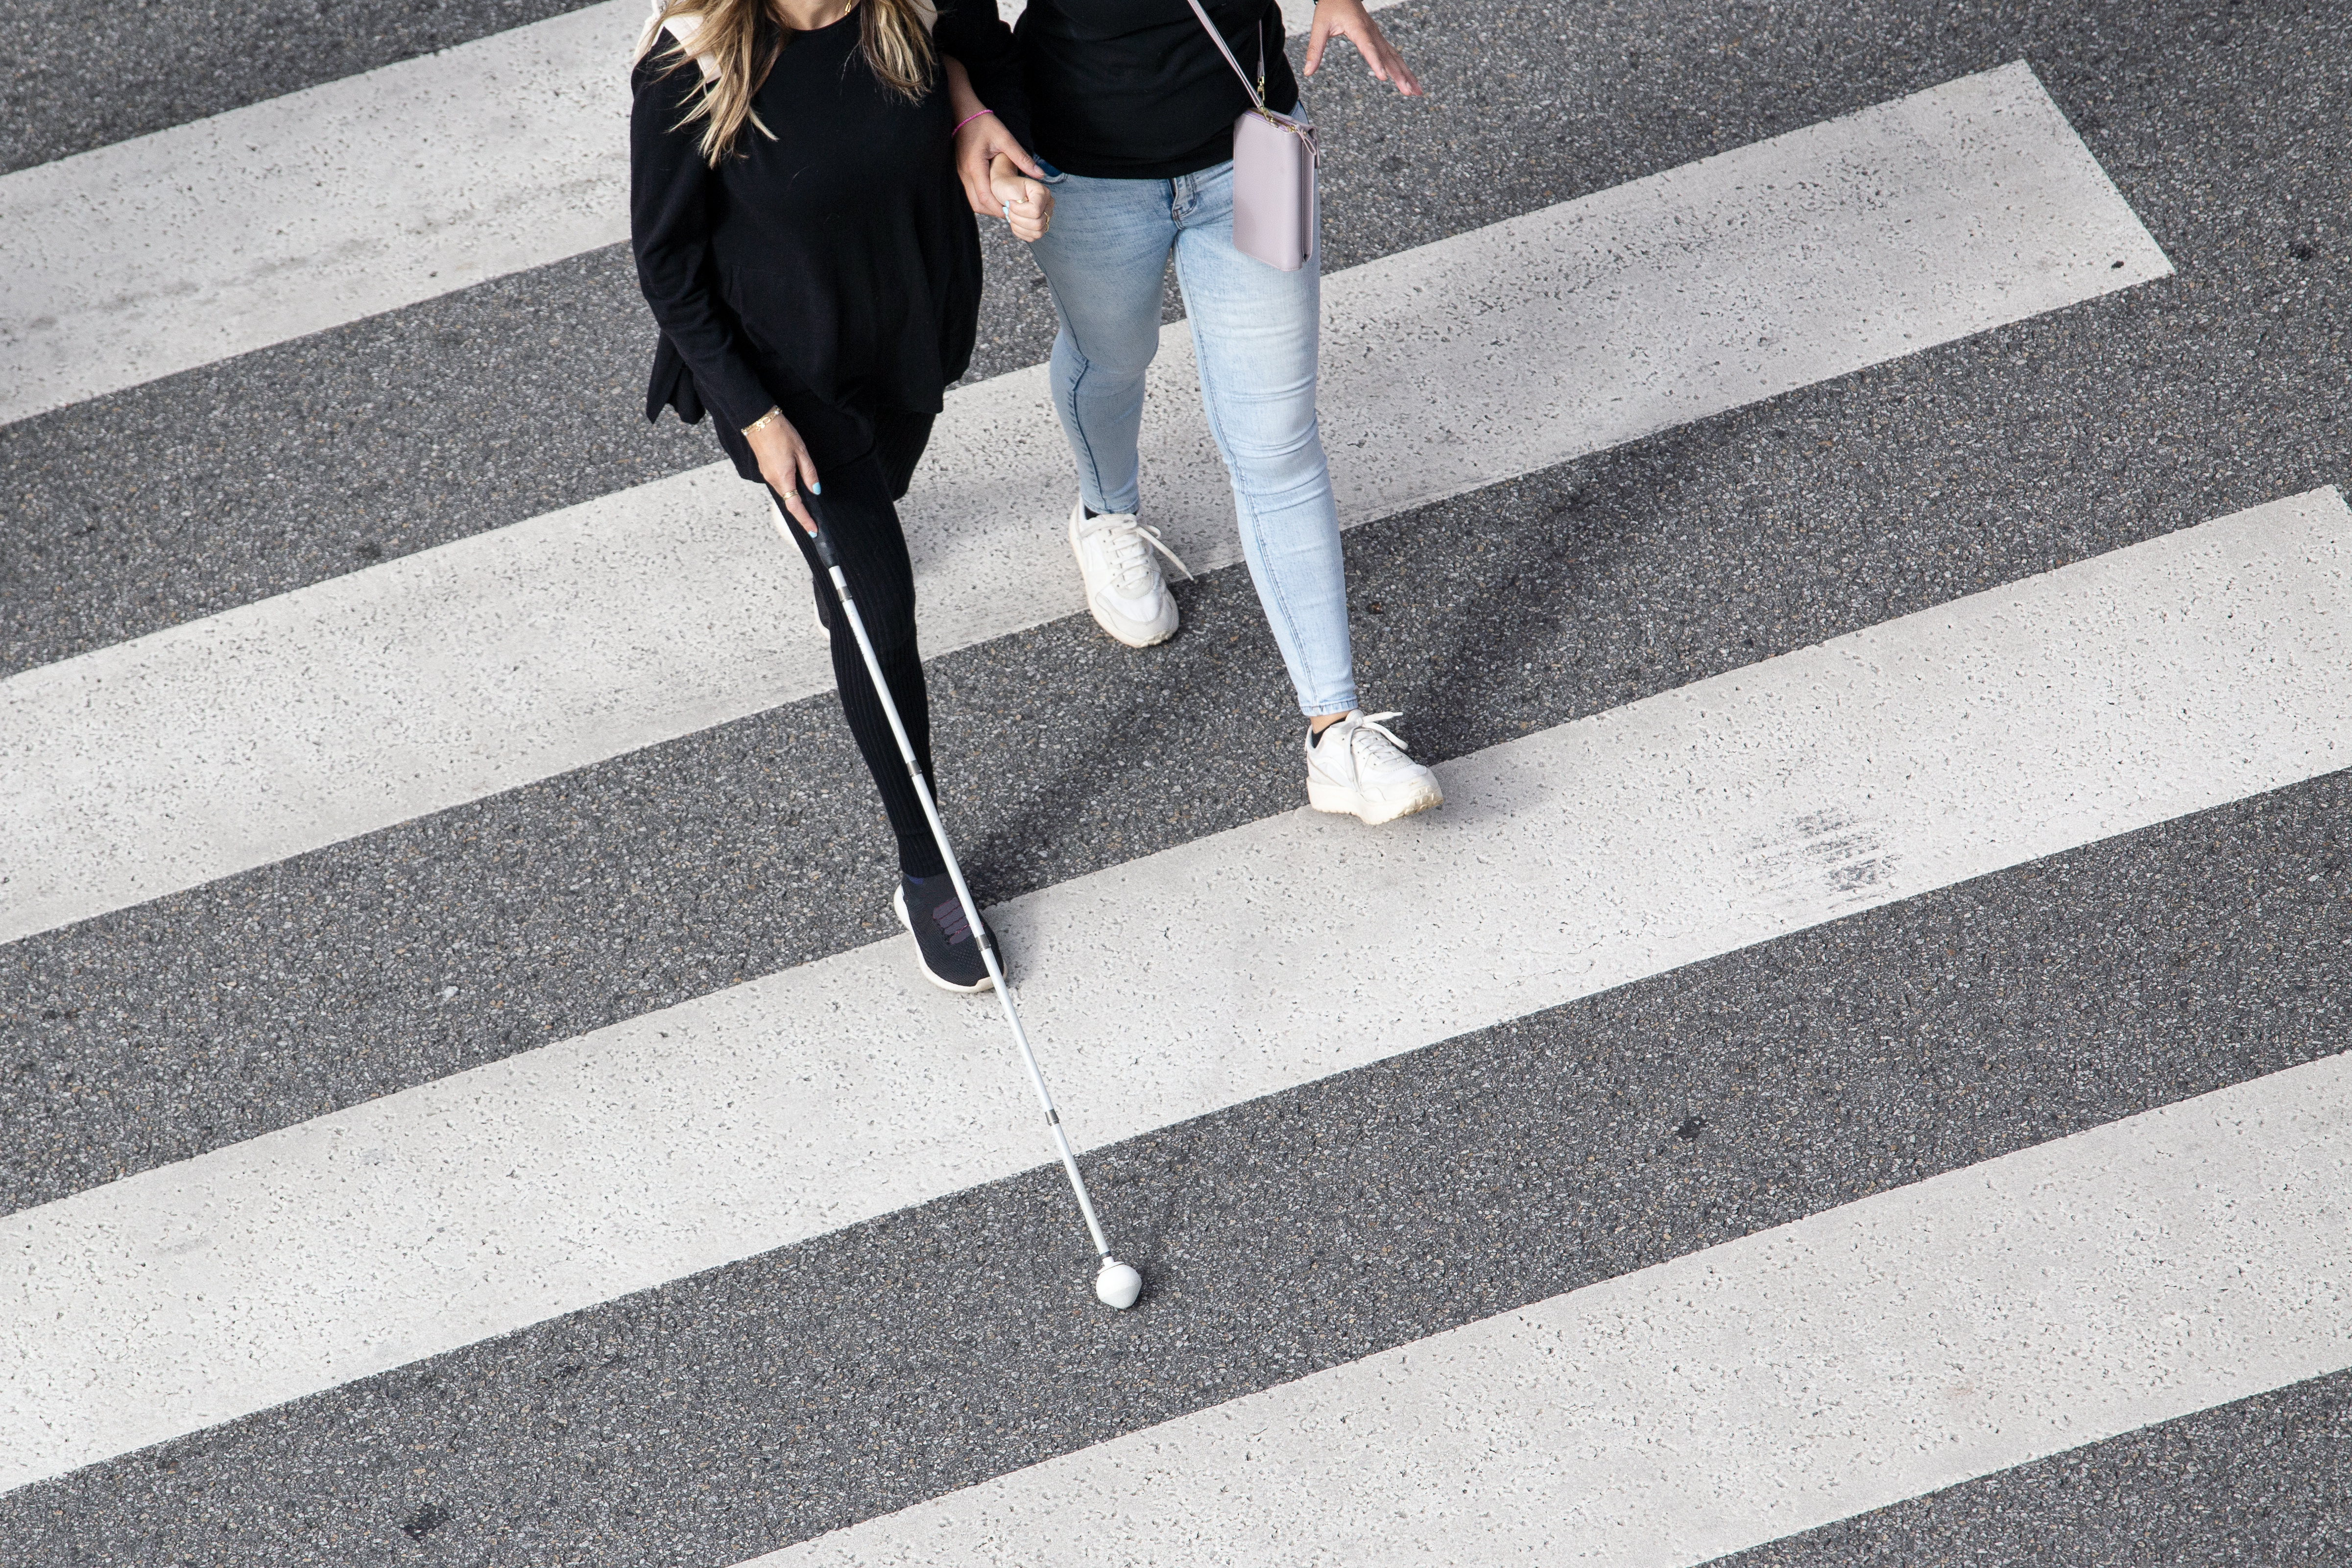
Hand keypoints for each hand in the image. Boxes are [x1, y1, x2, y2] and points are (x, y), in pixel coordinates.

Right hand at [745, 410, 821, 532]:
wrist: (758, 419)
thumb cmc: (781, 433)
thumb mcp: (801, 452)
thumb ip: (809, 473)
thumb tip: (815, 491)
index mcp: (783, 478)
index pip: (795, 506)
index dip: (805, 520)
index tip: (813, 531)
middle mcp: (773, 480)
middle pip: (789, 502)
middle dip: (801, 513)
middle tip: (813, 523)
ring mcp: (767, 475)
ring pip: (784, 493)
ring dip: (795, 501)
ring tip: (808, 508)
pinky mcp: (765, 469)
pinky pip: (780, 484)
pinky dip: (789, 490)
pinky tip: (797, 488)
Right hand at [945, 57, 1044, 216]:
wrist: (962, 112)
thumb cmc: (982, 122)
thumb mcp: (1004, 137)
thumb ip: (1021, 157)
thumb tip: (1039, 174)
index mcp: (974, 166)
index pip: (985, 197)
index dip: (998, 208)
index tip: (1012, 213)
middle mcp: (964, 173)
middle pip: (977, 204)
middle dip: (993, 212)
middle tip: (1011, 212)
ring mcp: (961, 174)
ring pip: (972, 201)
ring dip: (987, 206)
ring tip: (1004, 205)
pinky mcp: (962, 172)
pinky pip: (971, 193)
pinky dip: (983, 199)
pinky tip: (995, 195)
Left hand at [991, 155, 1051, 241]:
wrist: (1005, 191)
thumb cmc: (1008, 188)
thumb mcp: (1012, 189)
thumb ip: (1021, 202)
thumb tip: (1027, 216)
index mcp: (1043, 193)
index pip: (1035, 211)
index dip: (1019, 210)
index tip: (1009, 203)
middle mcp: (1048, 206)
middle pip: (1037, 224)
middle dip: (1017, 219)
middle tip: (1008, 210)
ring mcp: (1045, 217)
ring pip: (1037, 233)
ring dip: (1019, 226)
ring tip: (1011, 216)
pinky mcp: (1040, 227)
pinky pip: (1032, 238)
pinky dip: (1020, 232)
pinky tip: (1014, 223)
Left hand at [1304, 0, 1421, 95]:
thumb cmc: (1331, 6)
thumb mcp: (1319, 26)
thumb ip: (1314, 49)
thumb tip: (1307, 72)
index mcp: (1358, 27)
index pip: (1368, 47)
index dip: (1376, 62)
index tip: (1382, 78)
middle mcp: (1372, 32)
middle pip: (1388, 56)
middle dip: (1399, 74)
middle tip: (1408, 91)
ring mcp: (1378, 36)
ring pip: (1395, 57)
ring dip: (1406, 74)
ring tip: (1416, 92)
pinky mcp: (1379, 39)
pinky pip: (1393, 55)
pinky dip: (1402, 69)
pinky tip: (1409, 81)